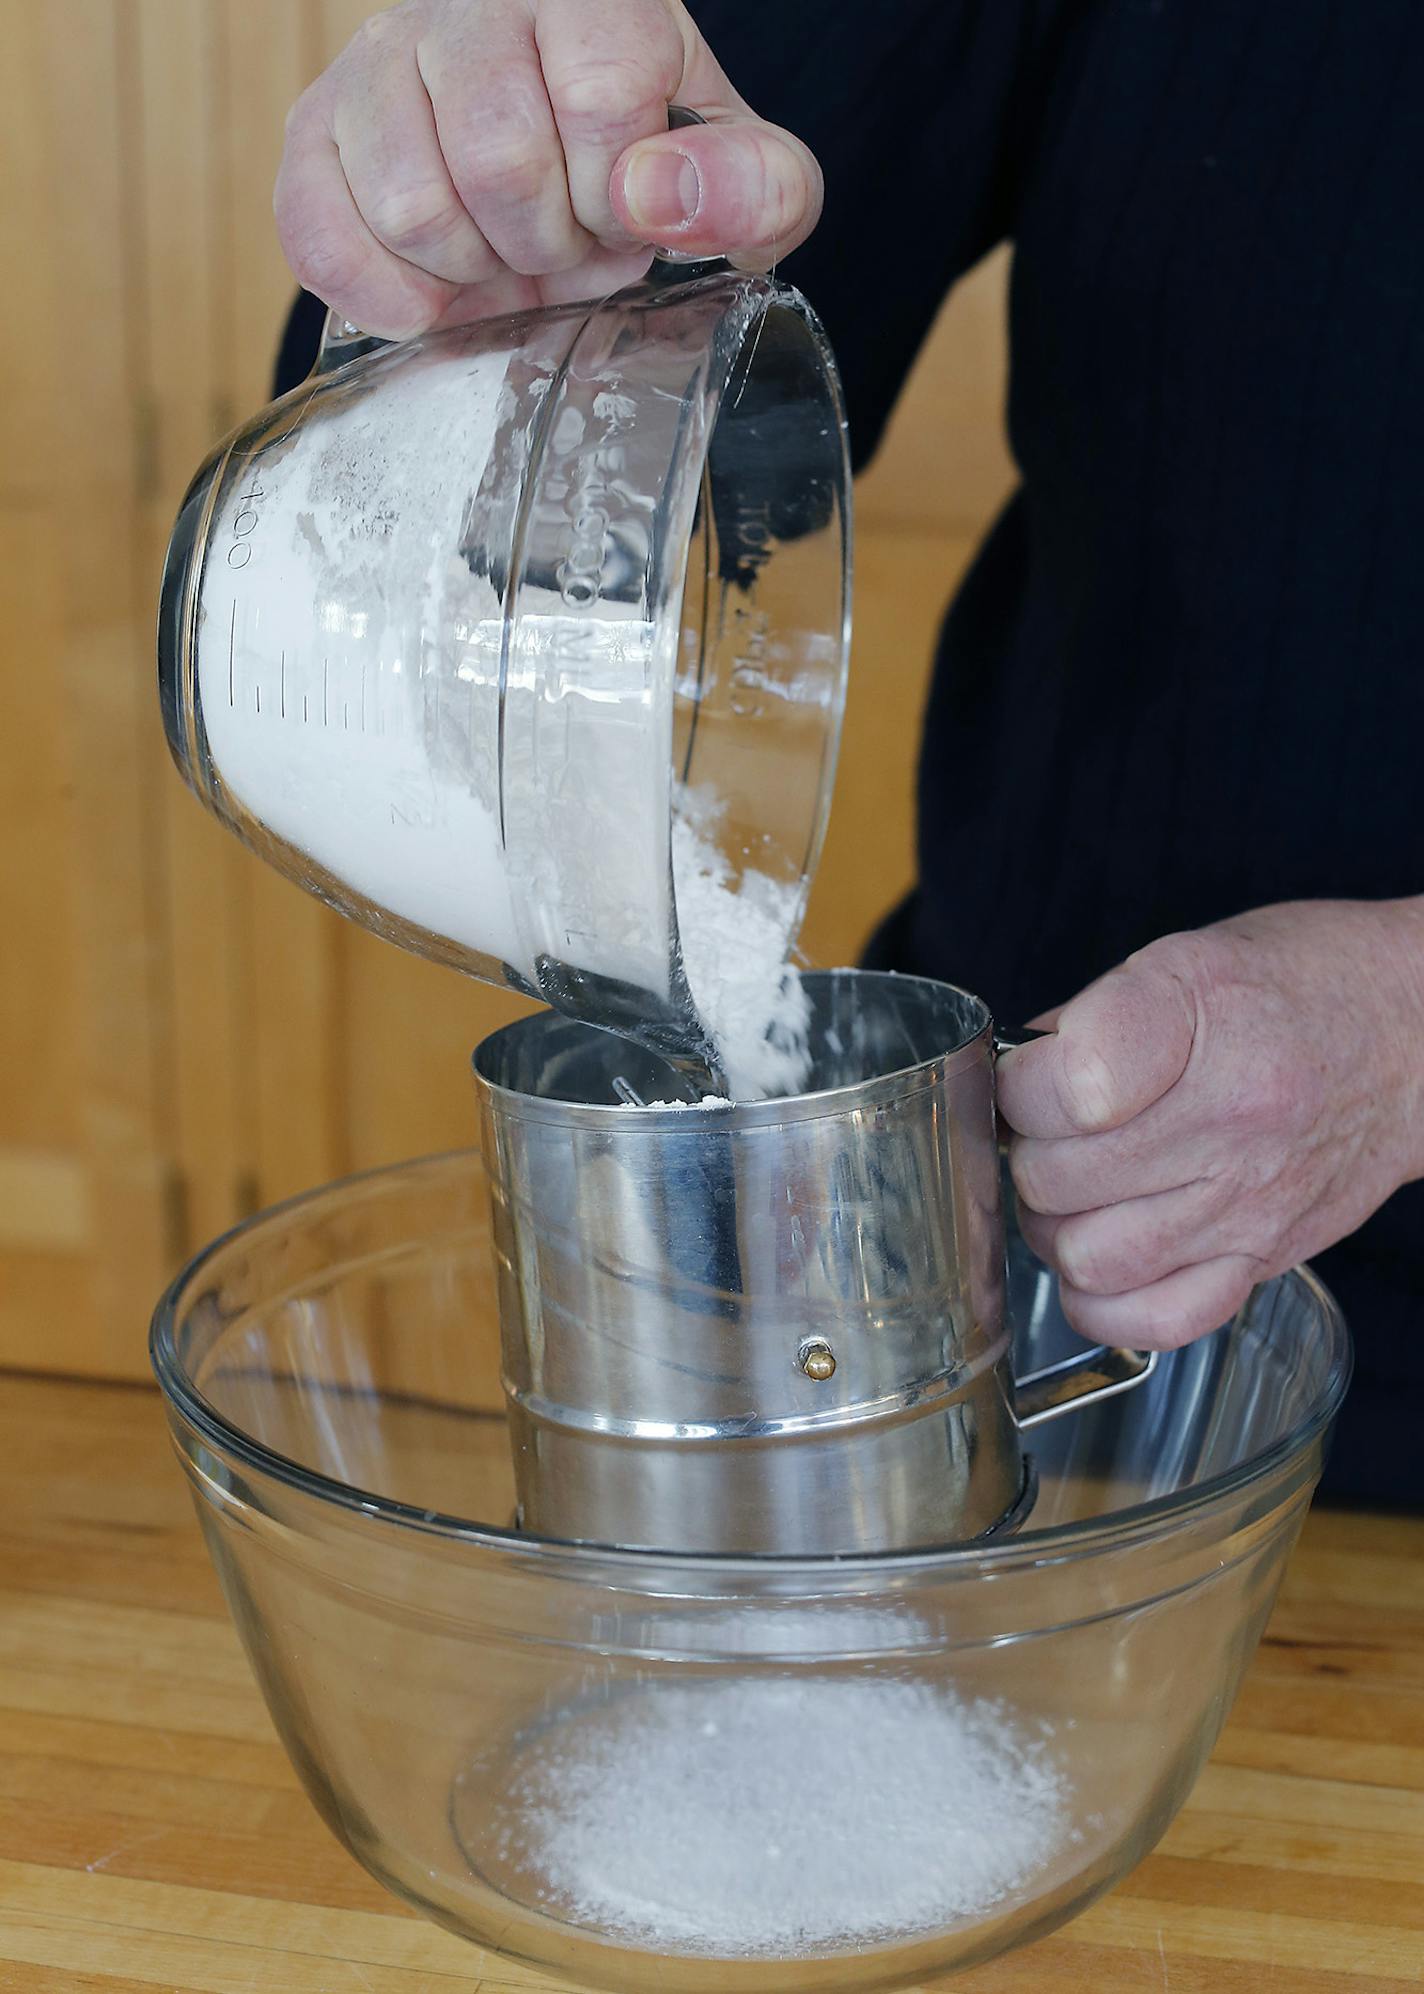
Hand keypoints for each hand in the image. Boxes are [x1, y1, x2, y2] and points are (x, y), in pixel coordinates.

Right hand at [275, 0, 822, 336]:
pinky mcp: (316, 133)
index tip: (622, 209)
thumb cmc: (648, 174)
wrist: (564, 183)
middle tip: (563, 242)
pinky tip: (435, 294)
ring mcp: (379, 63)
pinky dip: (384, 293)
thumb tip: (661, 195)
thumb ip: (754, 186)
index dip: (616, 191)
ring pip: (410, 204)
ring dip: (470, 269)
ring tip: (503, 252)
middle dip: (545, 242)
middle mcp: (469, 4)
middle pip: (496, 157)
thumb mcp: (740, 180)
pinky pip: (319, 233)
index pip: (599, 90)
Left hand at [995, 899, 1423, 1348]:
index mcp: (1198, 1023)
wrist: (1414, 1038)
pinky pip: (1155, 1320)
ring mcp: (1249, 1203)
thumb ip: (1088, 1020)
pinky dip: (1108, 1300)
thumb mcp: (1186, 959)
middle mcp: (1230, 1120)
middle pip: (1054, 1178)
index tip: (1035, 1076)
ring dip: (1059, 1229)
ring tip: (1080, 1191)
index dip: (1018, 1084)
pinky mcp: (1263, 1260)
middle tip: (1057, 1133)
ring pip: (1086, 1257)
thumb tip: (1010, 1081)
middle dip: (1031, 1153)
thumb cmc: (1297, 988)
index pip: (1056, 1089)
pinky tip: (1110, 1254)